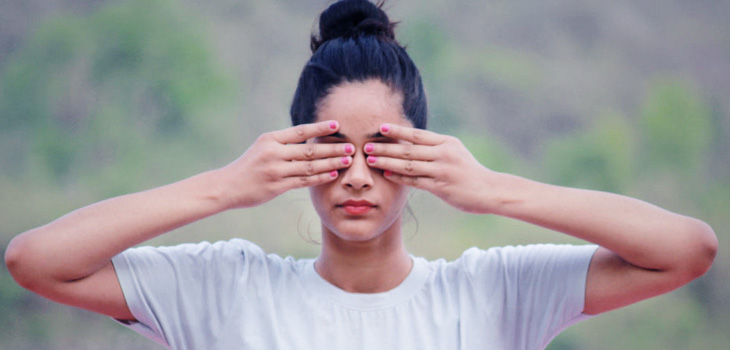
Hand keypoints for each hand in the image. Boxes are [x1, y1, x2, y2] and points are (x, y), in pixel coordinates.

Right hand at [220, 120, 353, 207]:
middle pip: (309, 149)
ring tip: (347, 160)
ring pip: (309, 166)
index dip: (320, 128)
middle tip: (351, 146)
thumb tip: (309, 136)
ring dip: (330, 163)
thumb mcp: (263, 148)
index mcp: (270, 139)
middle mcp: (273, 153)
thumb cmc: (249, 166)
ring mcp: (275, 170)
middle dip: (332, 147)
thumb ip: (284, 143)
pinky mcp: (277, 186)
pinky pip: (303, 181)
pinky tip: (332, 174)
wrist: (227, 186)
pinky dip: (319, 177)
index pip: (300, 131)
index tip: (337, 125)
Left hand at [364, 123, 495, 213]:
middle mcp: (444, 154)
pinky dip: (399, 177)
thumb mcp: (455, 152)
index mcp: (447, 142)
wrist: (489, 190)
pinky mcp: (441, 187)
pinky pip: (415, 181)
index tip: (380, 127)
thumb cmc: (469, 171)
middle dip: (386, 147)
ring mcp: (442, 171)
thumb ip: (435, 147)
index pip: (417, 134)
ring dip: (387, 162)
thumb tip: (411, 142)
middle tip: (367, 145)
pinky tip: (386, 175)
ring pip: (409, 165)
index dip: (398, 130)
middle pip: (409, 149)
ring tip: (371, 160)